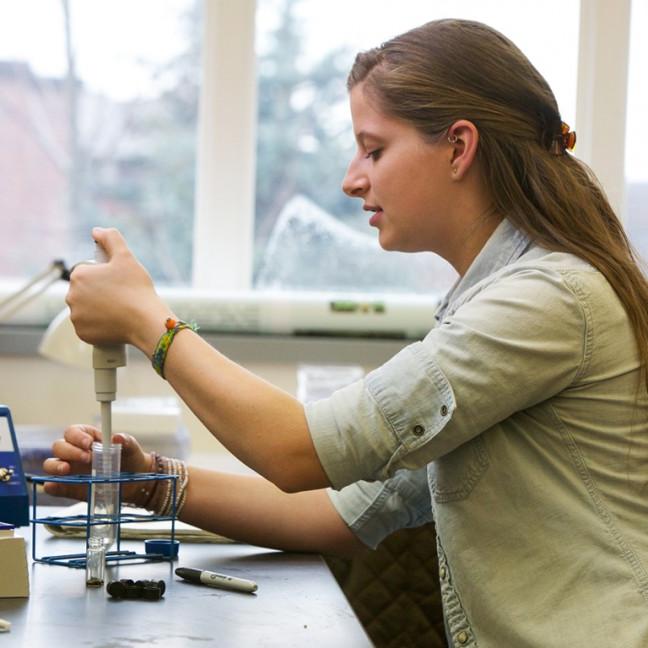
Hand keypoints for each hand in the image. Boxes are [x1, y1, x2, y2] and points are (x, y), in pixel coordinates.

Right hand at [43, 425, 151, 502]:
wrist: (135, 480)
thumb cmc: (129, 458)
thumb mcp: (131, 448)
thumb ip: (126, 441)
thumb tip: (117, 437)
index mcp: (87, 438)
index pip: (72, 432)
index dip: (77, 436)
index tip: (89, 443)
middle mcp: (74, 452)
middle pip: (59, 446)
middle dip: (70, 451)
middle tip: (87, 458)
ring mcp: (70, 471)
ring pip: (51, 464)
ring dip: (55, 466)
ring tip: (67, 470)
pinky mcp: (69, 488)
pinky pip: (54, 486)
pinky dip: (52, 486)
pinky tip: (54, 485)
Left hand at [66, 227, 169, 354]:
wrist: (145, 321)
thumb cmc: (137, 289)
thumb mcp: (126, 257)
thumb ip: (111, 238)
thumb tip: (97, 231)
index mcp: (79, 275)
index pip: (87, 272)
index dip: (104, 276)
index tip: (118, 282)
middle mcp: (71, 296)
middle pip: (85, 291)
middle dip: (99, 292)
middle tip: (120, 296)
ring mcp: (76, 317)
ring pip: (86, 309)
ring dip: (97, 308)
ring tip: (118, 309)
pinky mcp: (82, 333)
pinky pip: (88, 327)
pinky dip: (98, 325)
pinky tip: (113, 321)